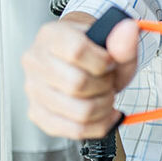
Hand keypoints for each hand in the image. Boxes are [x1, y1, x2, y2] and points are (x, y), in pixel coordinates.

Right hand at [21, 11, 137, 138]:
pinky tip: (104, 114)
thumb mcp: (115, 43)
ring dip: (104, 107)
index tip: (109, 62)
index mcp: (51, 35)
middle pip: (77, 84)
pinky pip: (73, 130)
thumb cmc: (96, 52)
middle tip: (108, 80)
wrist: (84, 62)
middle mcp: (35, 61)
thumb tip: (128, 30)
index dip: (102, 61)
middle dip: (105, 86)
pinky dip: (98, 125)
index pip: (76, 52)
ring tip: (105, 95)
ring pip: (79, 111)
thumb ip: (123, 40)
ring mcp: (33, 89)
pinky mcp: (37, 113)